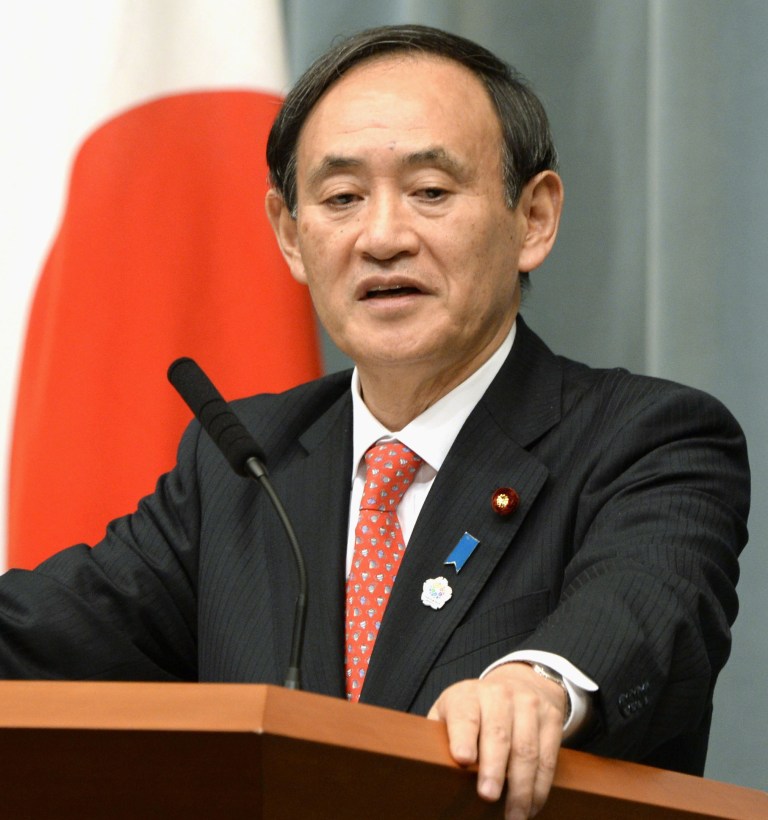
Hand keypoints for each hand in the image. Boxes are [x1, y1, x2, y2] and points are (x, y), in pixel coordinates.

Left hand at [427, 662, 566, 819]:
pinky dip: (540, 787)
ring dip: (521, 787)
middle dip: (494, 768)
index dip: (463, 736)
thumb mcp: (452, 711)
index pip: (465, 714)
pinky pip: (548, 757)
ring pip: (526, 750)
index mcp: (468, 695)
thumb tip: (423, 766)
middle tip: (488, 796)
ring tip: (514, 816)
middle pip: (498, 734)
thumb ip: (439, 734)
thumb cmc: (475, 709)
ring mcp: (528, 705)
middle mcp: (499, 696)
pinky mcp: (551, 719)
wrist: (520, 683)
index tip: (463, 758)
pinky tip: (531, 806)